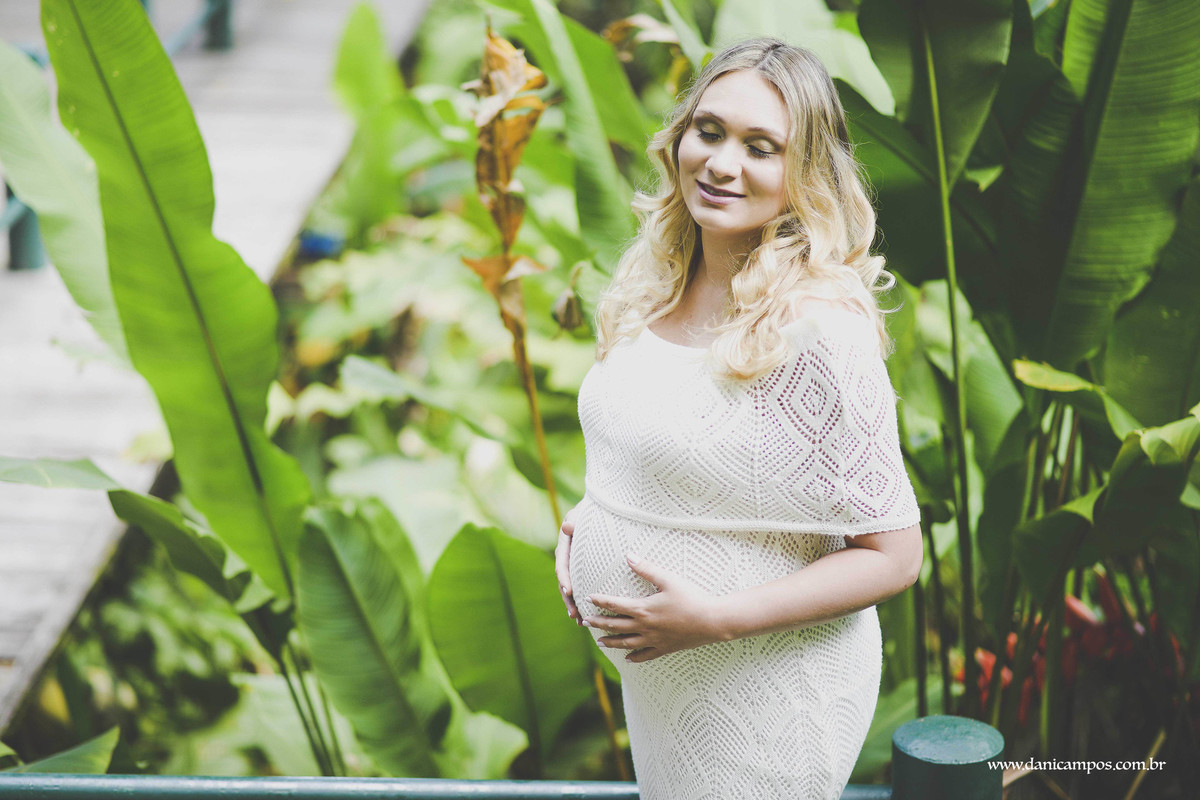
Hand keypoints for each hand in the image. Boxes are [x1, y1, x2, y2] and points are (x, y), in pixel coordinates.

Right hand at [555, 502, 582, 624]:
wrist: (600, 509)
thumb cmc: (592, 510)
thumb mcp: (582, 513)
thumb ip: (575, 521)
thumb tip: (567, 527)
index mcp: (565, 545)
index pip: (562, 563)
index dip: (564, 578)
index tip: (569, 590)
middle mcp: (568, 557)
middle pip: (565, 581)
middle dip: (568, 599)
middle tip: (574, 614)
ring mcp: (575, 564)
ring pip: (572, 587)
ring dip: (574, 604)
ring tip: (579, 620)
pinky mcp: (584, 569)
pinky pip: (582, 586)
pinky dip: (583, 599)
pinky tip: (588, 614)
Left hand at [584, 553, 727, 662]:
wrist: (712, 621)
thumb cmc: (691, 597)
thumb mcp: (668, 579)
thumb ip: (646, 568)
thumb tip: (628, 555)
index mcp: (643, 609)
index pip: (615, 604)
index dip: (600, 601)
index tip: (588, 598)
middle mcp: (645, 627)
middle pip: (615, 626)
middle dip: (599, 623)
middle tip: (585, 621)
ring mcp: (654, 640)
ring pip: (626, 643)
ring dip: (611, 642)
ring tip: (600, 642)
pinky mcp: (665, 648)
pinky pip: (646, 655)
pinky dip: (635, 657)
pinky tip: (628, 658)